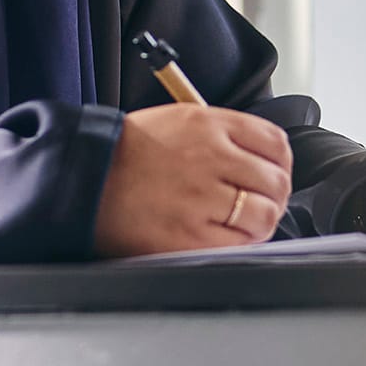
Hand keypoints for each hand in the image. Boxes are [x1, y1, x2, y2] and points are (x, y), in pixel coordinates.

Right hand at [93, 103, 296, 255]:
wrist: (83, 178)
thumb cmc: (125, 152)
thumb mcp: (176, 121)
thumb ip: (221, 135)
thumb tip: (259, 159)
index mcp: (208, 125)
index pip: (274, 143)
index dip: (281, 164)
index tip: (274, 173)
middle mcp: (210, 157)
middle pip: (275, 181)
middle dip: (274, 195)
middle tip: (262, 203)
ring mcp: (202, 198)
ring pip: (264, 215)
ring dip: (261, 221)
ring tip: (244, 223)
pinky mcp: (190, 235)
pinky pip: (239, 243)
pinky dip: (241, 243)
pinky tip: (226, 237)